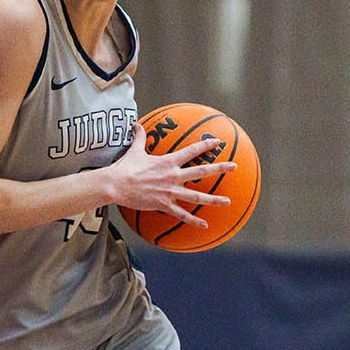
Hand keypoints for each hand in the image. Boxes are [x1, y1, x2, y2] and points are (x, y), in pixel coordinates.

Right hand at [106, 132, 237, 226]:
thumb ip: (140, 137)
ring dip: (214, 199)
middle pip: (202, 171)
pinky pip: (182, 214)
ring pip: (197, 196)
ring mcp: (170, 191)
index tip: (218, 142)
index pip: (192, 151)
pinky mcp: (164, 205)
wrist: (115, 185)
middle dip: (220, 169)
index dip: (206, 145)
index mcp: (168, 161)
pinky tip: (205, 225)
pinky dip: (194, 220)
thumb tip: (136, 124)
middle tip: (234, 167)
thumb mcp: (135, 150)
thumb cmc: (125, 167)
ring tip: (227, 202)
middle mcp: (173, 175)